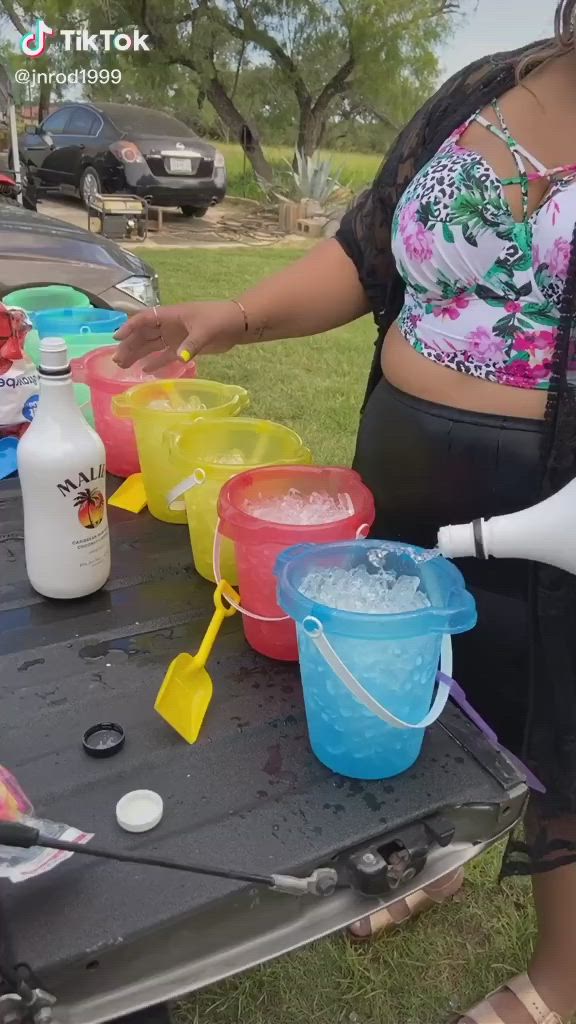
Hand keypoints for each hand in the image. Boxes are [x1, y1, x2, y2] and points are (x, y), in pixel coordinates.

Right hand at [113, 300, 245, 370]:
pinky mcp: (184, 347)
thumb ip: (191, 345)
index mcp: (171, 315)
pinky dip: (156, 362)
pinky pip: (166, 355)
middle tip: (117, 360)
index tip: (116, 337)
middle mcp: (169, 325)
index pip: (145, 319)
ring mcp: (176, 336)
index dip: (130, 327)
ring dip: (138, 354)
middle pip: (144, 334)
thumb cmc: (220, 319)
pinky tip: (145, 370)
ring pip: (152, 346)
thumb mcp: (205, 330)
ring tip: (124, 365)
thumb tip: (180, 358)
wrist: (237, 324)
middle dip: (130, 345)